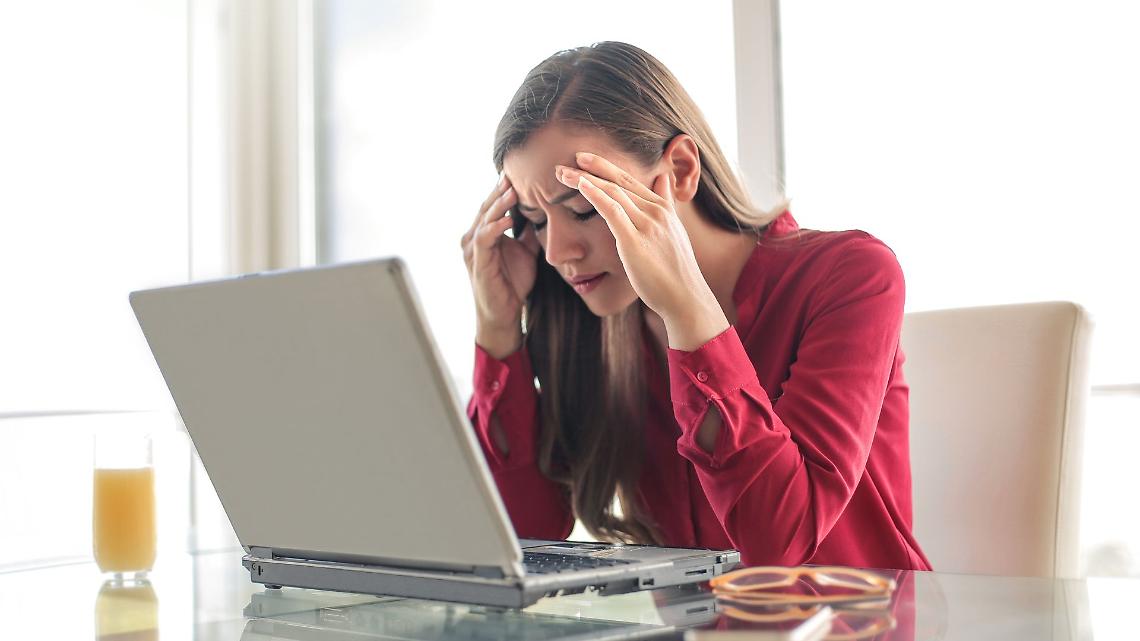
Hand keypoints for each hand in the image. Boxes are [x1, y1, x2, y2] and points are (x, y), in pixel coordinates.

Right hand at [461, 173, 539, 357]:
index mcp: (484, 233)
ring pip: (484, 218)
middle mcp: (474, 237)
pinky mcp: (477, 262)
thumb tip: (545, 213)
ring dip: (498, 204)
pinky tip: (508, 219)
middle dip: (500, 189)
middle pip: (486, 206)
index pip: (494, 204)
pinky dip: (496, 227)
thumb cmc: (513, 284)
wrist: (504, 314)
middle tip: (513, 171)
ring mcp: (473, 249)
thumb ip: (530, 233)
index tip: (521, 172)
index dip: (505, 189)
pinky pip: (485, 239)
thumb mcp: (527, 252)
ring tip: (512, 189)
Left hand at [555, 152, 727, 350]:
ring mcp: (647, 225)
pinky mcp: (635, 242)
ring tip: (563, 173)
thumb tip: (664, 178)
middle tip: (569, 158)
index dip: (607, 167)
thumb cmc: (677, 270)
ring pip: (613, 193)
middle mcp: (656, 212)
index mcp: (663, 208)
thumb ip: (667, 203)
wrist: (686, 297)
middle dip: (592, 168)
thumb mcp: (674, 230)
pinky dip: (595, 195)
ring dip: (585, 180)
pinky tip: (580, 186)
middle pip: (619, 182)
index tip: (585, 160)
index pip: (630, 181)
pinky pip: (612, 212)